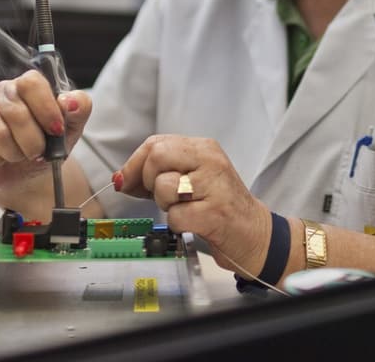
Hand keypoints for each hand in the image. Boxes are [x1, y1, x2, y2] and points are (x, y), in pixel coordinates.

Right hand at [0, 70, 90, 214]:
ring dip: (14, 152)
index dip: (45, 108)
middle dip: (32, 141)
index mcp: (28, 86)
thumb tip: (71, 101)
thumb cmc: (48, 145)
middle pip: (15, 112)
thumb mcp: (71, 128)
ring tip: (19, 154)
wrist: (28, 174)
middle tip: (38, 151)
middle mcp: (3, 92)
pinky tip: (1, 158)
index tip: (56, 130)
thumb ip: (79, 108)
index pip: (31, 83)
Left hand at [117, 134, 271, 277]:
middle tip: (164, 197)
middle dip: (149, 181)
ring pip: (163, 187)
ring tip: (185, 209)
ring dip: (165, 205)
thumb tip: (121, 178)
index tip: (129, 182)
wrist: (253, 232)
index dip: (135, 164)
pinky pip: (174, 216)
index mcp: (203, 147)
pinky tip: (193, 223)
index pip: (155, 143)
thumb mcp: (192, 177)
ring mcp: (214, 187)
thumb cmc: (218, 204)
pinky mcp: (214, 214)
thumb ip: (159, 172)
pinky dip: (177, 224)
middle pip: (156, 157)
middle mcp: (210, 161)